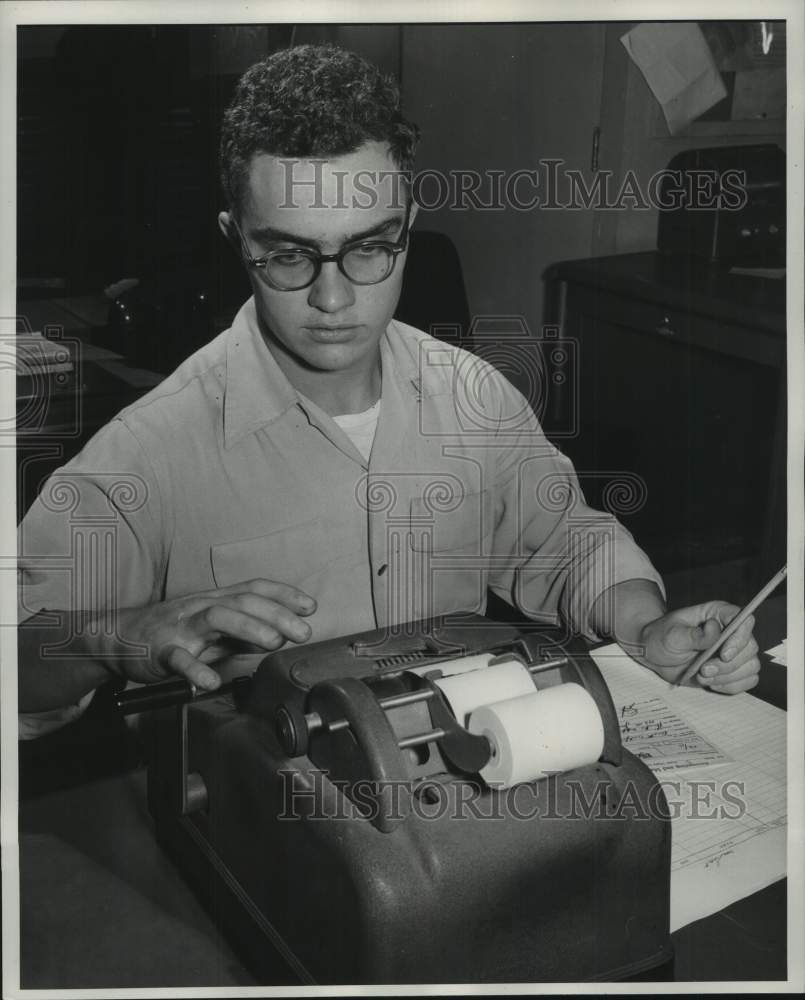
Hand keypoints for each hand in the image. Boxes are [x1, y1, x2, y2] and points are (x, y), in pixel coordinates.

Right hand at [101, 579, 316, 691]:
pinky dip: (196, 669)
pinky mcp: (160, 650)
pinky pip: (179, 658)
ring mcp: (181, 627)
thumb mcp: (212, 629)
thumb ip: (243, 632)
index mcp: (215, 600)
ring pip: (217, 617)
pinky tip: (211, 681)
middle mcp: (201, 607)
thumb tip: (280, 634)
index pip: (254, 589)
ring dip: (249, 627)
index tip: (310, 606)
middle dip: (277, 614)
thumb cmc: (171, 631)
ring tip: (272, 643)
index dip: (284, 594)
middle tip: (303, 632)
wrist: (119, 637)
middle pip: (243, 601)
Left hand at [636, 601, 759, 693]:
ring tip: (702, 675)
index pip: (744, 620)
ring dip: (727, 676)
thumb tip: (714, 629)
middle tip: (703, 670)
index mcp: (718, 614)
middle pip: (750, 647)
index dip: (739, 638)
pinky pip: (748, 680)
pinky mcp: (733, 669)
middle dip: (728, 664)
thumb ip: (693, 635)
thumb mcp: (672, 635)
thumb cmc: (662, 638)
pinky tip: (712, 683)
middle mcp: (731, 631)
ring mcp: (734, 651)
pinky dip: (731, 685)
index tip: (723, 655)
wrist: (656, 656)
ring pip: (751, 666)